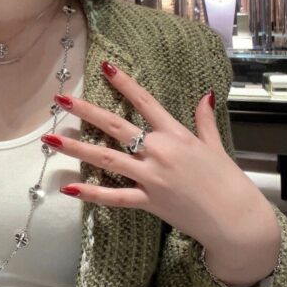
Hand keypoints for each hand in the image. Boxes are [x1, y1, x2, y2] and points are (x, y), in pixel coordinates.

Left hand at [45, 62, 280, 286]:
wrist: (235, 219)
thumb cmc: (227, 181)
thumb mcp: (215, 145)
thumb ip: (204, 119)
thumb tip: (205, 95)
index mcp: (176, 134)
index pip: (145, 102)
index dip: (124, 83)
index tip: (104, 67)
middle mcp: (159, 152)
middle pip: (116, 127)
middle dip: (86, 112)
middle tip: (60, 100)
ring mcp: (152, 177)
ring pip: (107, 159)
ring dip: (77, 148)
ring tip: (51, 139)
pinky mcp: (149, 201)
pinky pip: (115, 197)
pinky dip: (92, 193)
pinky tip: (69, 187)